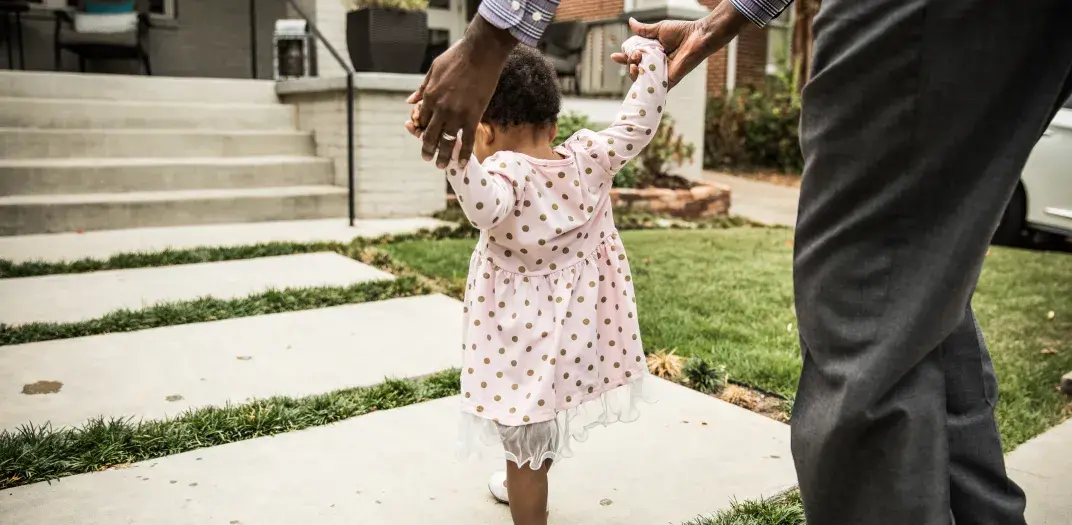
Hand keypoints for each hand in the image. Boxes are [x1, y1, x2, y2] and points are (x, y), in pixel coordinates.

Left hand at [408, 15, 515, 167]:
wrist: (480, 53)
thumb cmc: (457, 57)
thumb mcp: (433, 70)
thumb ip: (422, 88)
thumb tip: (409, 101)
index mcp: (429, 96)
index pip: (421, 119)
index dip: (421, 129)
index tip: (422, 136)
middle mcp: (440, 109)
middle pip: (430, 135)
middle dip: (427, 149)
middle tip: (427, 158)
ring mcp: (456, 115)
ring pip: (446, 141)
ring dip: (442, 156)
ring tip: (441, 166)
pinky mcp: (472, 117)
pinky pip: (466, 140)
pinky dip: (463, 154)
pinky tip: (461, 164)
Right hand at [611, 3, 747, 87]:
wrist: (698, 36)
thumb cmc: (682, 31)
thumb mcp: (659, 29)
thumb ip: (644, 30)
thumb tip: (630, 22)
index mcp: (653, 53)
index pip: (635, 58)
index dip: (624, 58)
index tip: (615, 56)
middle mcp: (656, 64)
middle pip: (635, 69)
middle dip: (629, 62)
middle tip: (635, 55)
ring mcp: (661, 73)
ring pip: (641, 79)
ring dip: (633, 72)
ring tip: (635, 64)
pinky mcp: (669, 81)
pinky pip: (654, 88)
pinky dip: (644, 86)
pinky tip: (637, 78)